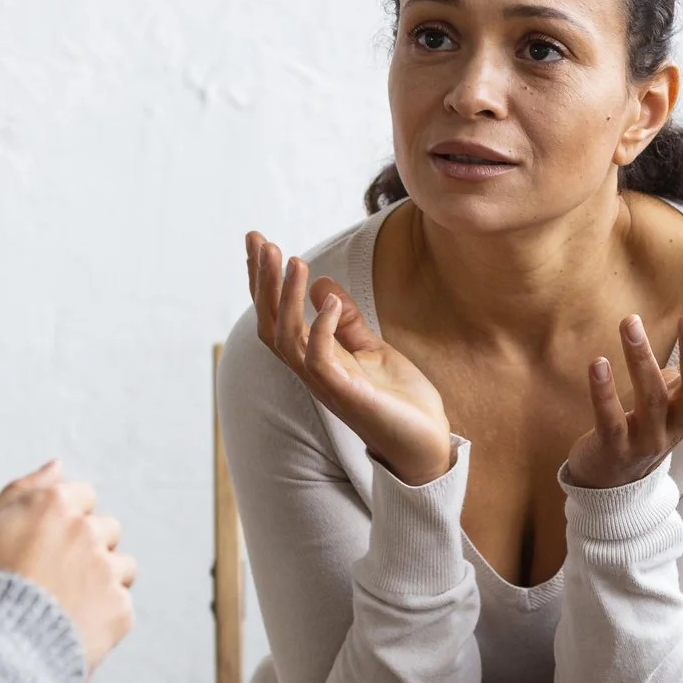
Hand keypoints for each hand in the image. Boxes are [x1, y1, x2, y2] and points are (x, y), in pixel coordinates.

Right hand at [0, 460, 138, 676]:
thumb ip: (22, 491)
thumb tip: (57, 465)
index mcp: (54, 506)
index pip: (81, 496)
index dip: (62, 521)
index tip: (45, 544)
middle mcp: (87, 531)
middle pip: (105, 528)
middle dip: (87, 547)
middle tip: (55, 577)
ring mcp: (107, 570)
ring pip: (122, 565)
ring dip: (102, 579)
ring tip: (67, 604)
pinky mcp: (119, 609)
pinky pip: (121, 605)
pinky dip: (103, 617)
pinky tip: (73, 627)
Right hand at [247, 231, 453, 484]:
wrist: (425, 441)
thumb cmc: (398, 399)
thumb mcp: (371, 348)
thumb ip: (346, 321)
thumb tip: (322, 285)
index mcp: (315, 356)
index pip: (277, 315)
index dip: (263, 281)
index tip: (257, 242)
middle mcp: (312, 369)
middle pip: (271, 323)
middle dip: (262, 282)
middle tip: (260, 241)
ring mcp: (326, 383)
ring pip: (287, 338)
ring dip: (286, 298)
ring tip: (292, 260)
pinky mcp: (346, 394)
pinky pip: (319, 359)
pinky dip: (320, 327)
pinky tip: (326, 298)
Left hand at [567, 308, 682, 490]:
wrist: (615, 483)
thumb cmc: (653, 423)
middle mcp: (679, 424)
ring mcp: (648, 440)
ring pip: (651, 401)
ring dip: (641, 359)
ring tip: (630, 322)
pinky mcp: (614, 449)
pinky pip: (611, 422)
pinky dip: (604, 394)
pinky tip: (597, 363)